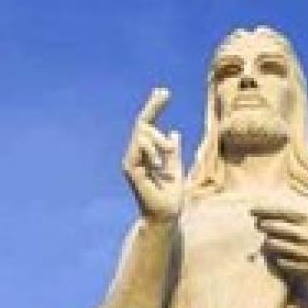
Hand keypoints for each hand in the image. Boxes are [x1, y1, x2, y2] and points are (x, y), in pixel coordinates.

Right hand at [122, 88, 182, 223]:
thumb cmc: (171, 197)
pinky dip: (150, 150)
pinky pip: (138, 148)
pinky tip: (158, 162)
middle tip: (166, 95)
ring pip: (141, 134)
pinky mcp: (131, 169)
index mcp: (146, 154)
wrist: (167, 216)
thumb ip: (172, 152)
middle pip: (142, 124)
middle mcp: (136, 155)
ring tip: (169, 151)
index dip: (155, 106)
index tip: (164, 91)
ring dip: (157, 139)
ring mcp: (131, 162)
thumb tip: (174, 133)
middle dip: (153, 106)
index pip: (148, 125)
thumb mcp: (175, 167)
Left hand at [251, 203, 307, 292]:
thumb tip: (301, 189)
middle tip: (260, 224)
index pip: (279, 210)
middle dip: (263, 225)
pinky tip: (280, 254)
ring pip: (273, 245)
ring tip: (270, 238)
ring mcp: (303, 253)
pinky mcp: (302, 269)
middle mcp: (305, 234)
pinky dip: (277, 257)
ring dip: (268, 241)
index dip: (263, 209)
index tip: (252, 209)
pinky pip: (280, 261)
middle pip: (271, 227)